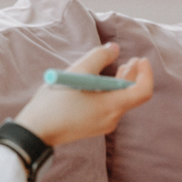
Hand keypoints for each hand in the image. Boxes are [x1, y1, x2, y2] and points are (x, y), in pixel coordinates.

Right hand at [14, 43, 152, 146]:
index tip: (141, 59)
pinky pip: (109, 107)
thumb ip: (99, 57)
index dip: (146, 73)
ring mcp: (102, 125)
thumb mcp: (77, 72)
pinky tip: (103, 82)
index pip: (143, 92)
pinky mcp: (92, 126)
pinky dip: (111, 92)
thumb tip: (114, 49)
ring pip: (120, 101)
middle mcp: (111, 119)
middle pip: (132, 96)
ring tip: (123, 67)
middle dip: (134, 76)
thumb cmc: (55, 102)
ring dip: (122, 83)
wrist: (34, 132)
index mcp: (111, 107)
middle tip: (133, 59)